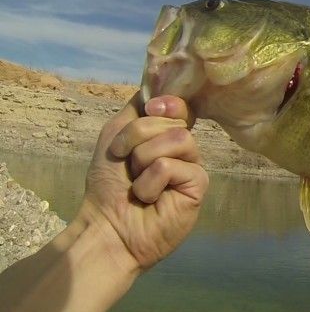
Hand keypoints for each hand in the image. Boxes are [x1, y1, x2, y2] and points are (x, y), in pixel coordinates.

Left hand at [79, 93, 208, 270]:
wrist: (107, 224)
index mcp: (167, 134)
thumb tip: (158, 86)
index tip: (150, 108)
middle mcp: (184, 147)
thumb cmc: (109, 184)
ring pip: (177, 138)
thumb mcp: (115, 137)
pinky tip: (150, 198)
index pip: (180, 105)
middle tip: (128, 164)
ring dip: (144, 159)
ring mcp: (194, 165)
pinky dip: (151, 181)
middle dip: (138, 138)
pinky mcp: (199, 186)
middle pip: (172, 120)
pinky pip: (172, 165)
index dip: (167, 102)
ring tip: (139, 182)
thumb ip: (137, 111)